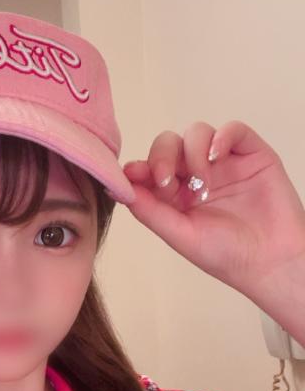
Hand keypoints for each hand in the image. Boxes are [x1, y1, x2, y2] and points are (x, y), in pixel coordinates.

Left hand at [120, 120, 304, 297]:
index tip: (135, 175)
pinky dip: (221, 136)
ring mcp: (222, 163)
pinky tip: (216, 156)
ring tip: (202, 184)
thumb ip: (149, 211)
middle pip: (168, 145)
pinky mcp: (250, 153)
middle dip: (162, 157)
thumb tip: (120, 187)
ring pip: (196, 133)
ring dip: (192, 153)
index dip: (140, 167)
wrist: (270, 261)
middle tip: (167, 180)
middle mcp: (195, 175)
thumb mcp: (179, 235)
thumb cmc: (226, 255)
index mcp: (174, 196)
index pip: (150, 169)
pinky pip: (232, 129)